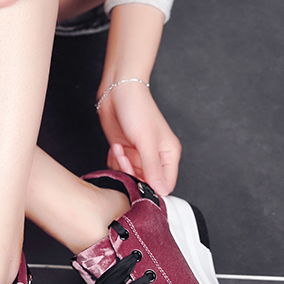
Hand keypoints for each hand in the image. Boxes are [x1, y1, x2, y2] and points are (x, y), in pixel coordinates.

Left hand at [97, 82, 180, 196]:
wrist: (117, 92)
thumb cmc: (137, 109)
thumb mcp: (146, 140)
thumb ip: (153, 167)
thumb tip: (162, 191)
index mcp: (169, 155)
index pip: (166, 185)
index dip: (152, 189)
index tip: (139, 183)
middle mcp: (155, 157)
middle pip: (145, 183)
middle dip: (132, 175)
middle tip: (125, 158)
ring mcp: (139, 155)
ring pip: (130, 177)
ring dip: (121, 166)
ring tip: (119, 148)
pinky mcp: (124, 152)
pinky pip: (119, 168)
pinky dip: (114, 162)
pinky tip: (115, 147)